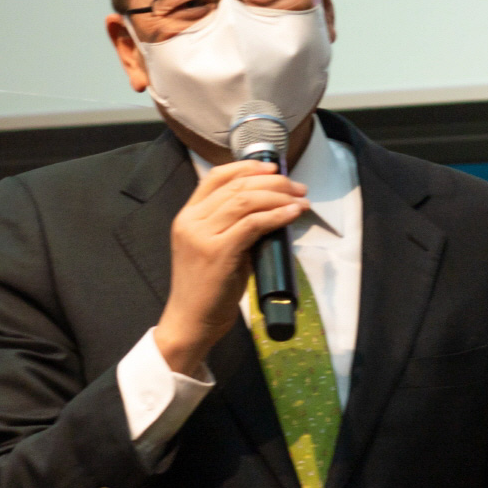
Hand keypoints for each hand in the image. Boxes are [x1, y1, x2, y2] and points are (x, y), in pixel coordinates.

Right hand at [155, 161, 308, 376]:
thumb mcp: (216, 248)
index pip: (216, 177)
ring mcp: (201, 236)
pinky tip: (293, 213)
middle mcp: (190, 221)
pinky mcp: (217, 252)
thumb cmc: (209, 287)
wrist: (191, 320)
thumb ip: (233, 226)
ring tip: (301, 200)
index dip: (246, 167)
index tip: (272, 167)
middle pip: (237, 187)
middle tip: (298, 187)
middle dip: (273, 182)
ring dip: (279, 196)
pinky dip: (277, 215)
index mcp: (186, 216)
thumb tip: (270, 208)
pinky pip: (253, 223)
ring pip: (246, 201)